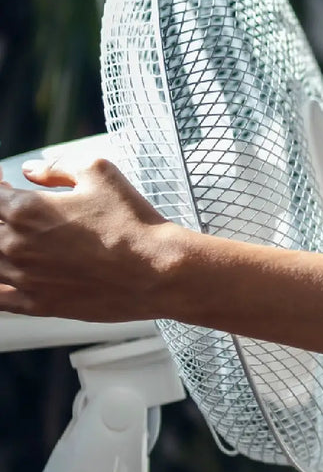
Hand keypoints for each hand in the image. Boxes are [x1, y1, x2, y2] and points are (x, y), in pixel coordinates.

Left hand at [0, 157, 181, 321]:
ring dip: (1, 247)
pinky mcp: (38, 305)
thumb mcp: (101, 173)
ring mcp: (23, 278)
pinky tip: (9, 274)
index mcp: (26, 210)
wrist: (158, 270)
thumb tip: (31, 171)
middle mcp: (16, 245)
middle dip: (2, 217)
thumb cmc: (133, 221)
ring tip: (22, 240)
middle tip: (24, 214)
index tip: (7, 185)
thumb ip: (58, 167)